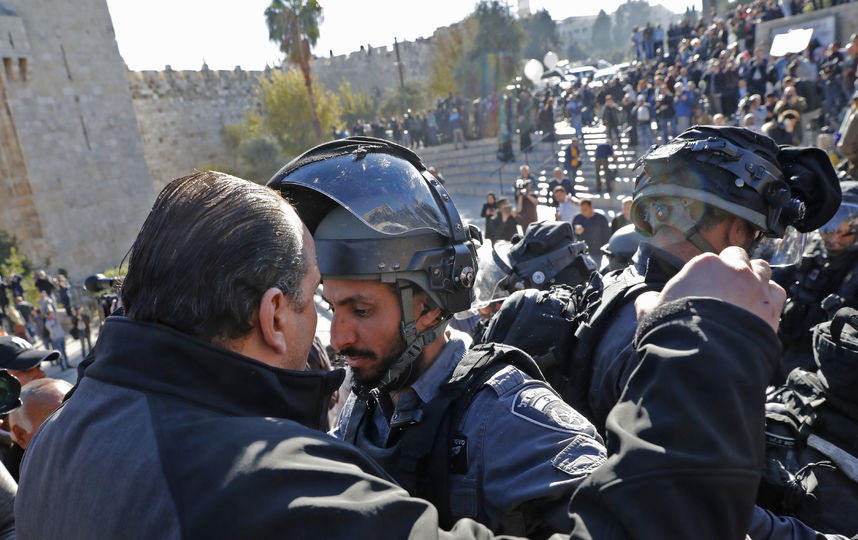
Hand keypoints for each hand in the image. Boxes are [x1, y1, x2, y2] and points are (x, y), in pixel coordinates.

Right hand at [635, 246, 785, 331]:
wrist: (705, 358)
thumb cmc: (676, 331)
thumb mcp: (651, 312)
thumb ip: (649, 301)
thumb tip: (647, 300)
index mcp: (704, 265)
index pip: (708, 260)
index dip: (704, 274)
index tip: (700, 288)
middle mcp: (734, 270)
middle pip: (739, 257)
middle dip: (733, 268)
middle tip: (723, 286)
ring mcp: (757, 288)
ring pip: (762, 269)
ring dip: (755, 278)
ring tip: (744, 294)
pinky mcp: (772, 308)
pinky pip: (777, 292)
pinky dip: (769, 297)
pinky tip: (758, 307)